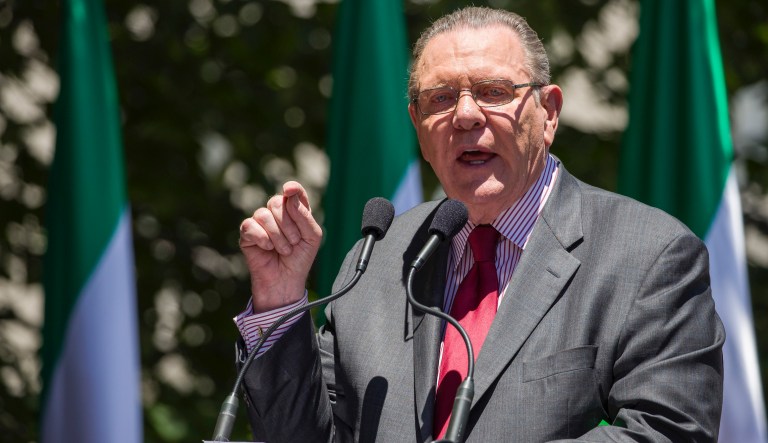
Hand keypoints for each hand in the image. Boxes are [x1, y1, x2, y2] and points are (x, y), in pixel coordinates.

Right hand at [239, 181, 322, 311]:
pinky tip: (268, 249)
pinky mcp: (247, 233)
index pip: (293, 192)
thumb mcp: (312, 237)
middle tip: (294, 242)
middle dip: (288, 224)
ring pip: (263, 214)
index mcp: (295, 211)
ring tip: (284, 250)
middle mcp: (276, 213)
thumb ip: (304, 215)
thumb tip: (289, 194)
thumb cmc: (300, 258)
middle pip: (276, 202)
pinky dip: (262, 239)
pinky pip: (250, 226)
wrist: (286, 280)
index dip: (292, 188)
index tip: (290, 190)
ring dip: (278, 236)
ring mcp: (260, 222)